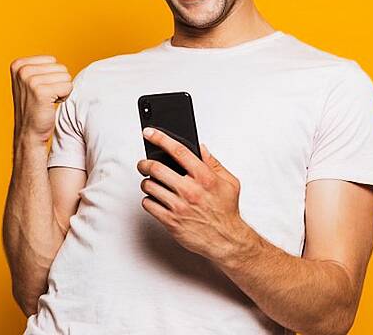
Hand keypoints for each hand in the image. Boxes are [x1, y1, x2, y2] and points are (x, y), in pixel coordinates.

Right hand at [9, 55, 71, 143]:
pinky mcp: (41, 91)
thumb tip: (57, 57)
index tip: (39, 90)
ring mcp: (30, 80)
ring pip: (66, 77)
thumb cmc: (34, 107)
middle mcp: (22, 70)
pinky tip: (51, 105)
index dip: (51, 76)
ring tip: (47, 101)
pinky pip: (68, 87)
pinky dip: (64, 97)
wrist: (28, 132)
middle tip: (44, 97)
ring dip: (61, 90)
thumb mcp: (30, 81)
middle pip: (61, 67)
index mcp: (18, 64)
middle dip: (57, 83)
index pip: (53, 60)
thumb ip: (39, 67)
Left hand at [136, 128, 250, 260]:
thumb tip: (200, 148)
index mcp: (205, 177)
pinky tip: (156, 199)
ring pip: (149, 186)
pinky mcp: (171, 221)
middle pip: (156, 168)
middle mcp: (190, 190)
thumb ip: (213, 163)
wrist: (226, 240)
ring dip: (146, 183)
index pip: (178, 151)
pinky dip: (148, 200)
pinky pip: (149, 205)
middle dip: (145, 163)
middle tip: (143, 163)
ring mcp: (179, 206)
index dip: (161, 138)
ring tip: (151, 183)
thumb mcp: (229, 182)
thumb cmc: (226, 211)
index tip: (149, 132)